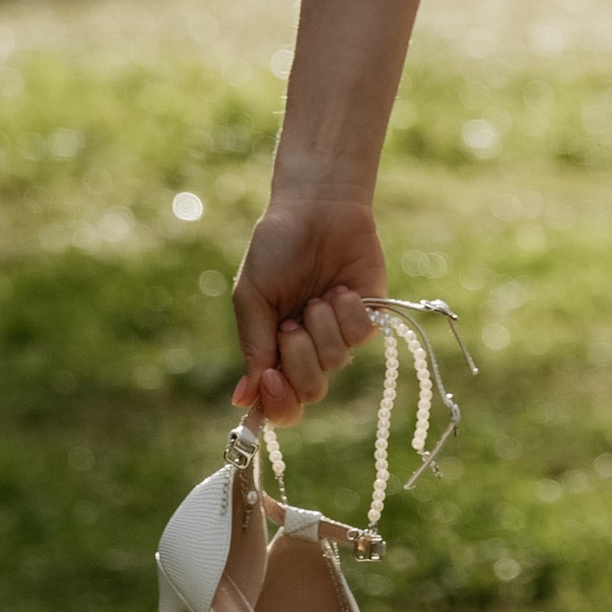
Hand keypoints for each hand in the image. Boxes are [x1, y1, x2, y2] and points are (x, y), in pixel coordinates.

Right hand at [232, 194, 386, 424]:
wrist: (315, 208)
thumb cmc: (276, 248)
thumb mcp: (252, 297)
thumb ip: (254, 347)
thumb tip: (242, 400)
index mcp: (276, 348)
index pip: (281, 401)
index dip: (277, 404)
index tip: (271, 380)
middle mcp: (309, 347)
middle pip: (311, 391)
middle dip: (300, 360)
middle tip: (291, 324)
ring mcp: (339, 332)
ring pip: (336, 362)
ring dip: (321, 327)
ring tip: (316, 296)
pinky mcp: (369, 314)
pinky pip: (361, 336)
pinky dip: (347, 312)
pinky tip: (340, 289)